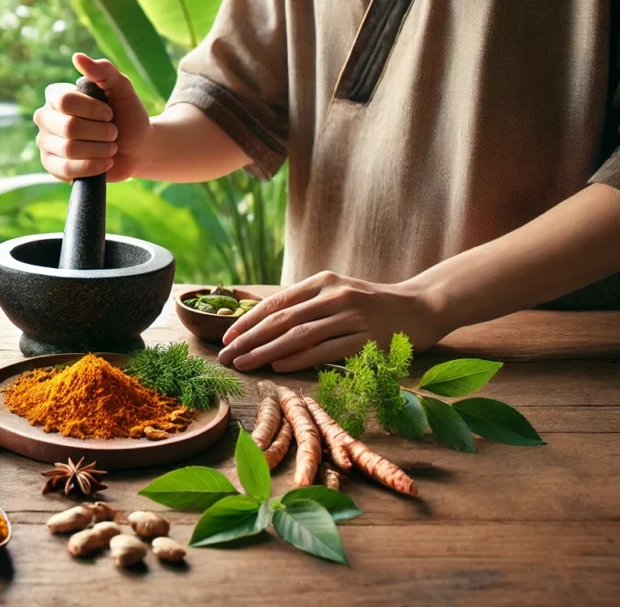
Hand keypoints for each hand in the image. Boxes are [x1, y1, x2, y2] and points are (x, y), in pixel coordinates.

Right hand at [34, 54, 151, 181]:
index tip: (109, 113)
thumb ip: (104, 71)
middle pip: (68, 127)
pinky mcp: (51, 166)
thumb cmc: (127, 116)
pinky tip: (105, 162)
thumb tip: (78, 57)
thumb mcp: (123, 89)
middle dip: (100, 132)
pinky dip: (92, 166)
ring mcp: (46, 142)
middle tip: (113, 132)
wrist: (136, 148)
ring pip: (69, 149)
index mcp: (57, 95)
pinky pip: (66, 169)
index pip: (64, 100)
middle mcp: (46, 117)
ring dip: (100, 149)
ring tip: (110, 147)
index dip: (92, 109)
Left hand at [217, 272, 447, 371]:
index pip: (277, 302)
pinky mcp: (367, 338)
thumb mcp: (338, 294)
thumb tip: (263, 327)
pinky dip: (299, 359)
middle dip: (249, 339)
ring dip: (267, 352)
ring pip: (299, 336)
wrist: (421, 307)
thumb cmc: (372, 305)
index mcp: (323, 281)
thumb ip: (307, 306)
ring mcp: (352, 316)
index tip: (227, 337)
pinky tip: (278, 367)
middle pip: (282, 320)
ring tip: (244, 364)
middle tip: (226, 356)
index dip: (249, 320)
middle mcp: (335, 295)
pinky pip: (325, 351)